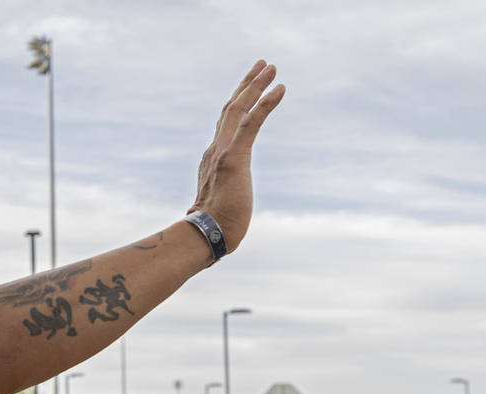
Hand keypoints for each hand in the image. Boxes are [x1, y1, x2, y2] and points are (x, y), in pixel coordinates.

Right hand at [188, 60, 284, 253]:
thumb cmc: (214, 228)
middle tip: (264, 65)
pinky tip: (280, 89)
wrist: (205, 236)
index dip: (239, 103)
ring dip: (255, 86)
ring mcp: (222, 153)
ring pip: (238, 109)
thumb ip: (223, 196)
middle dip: (247, 85)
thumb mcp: (221, 204)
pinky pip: (251, 124)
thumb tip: (220, 209)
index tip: (250, 88)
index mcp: (212, 160)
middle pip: (231, 108)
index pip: (226, 124)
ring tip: (272, 68)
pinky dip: (265, 104)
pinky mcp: (234, 158)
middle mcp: (214, 150)